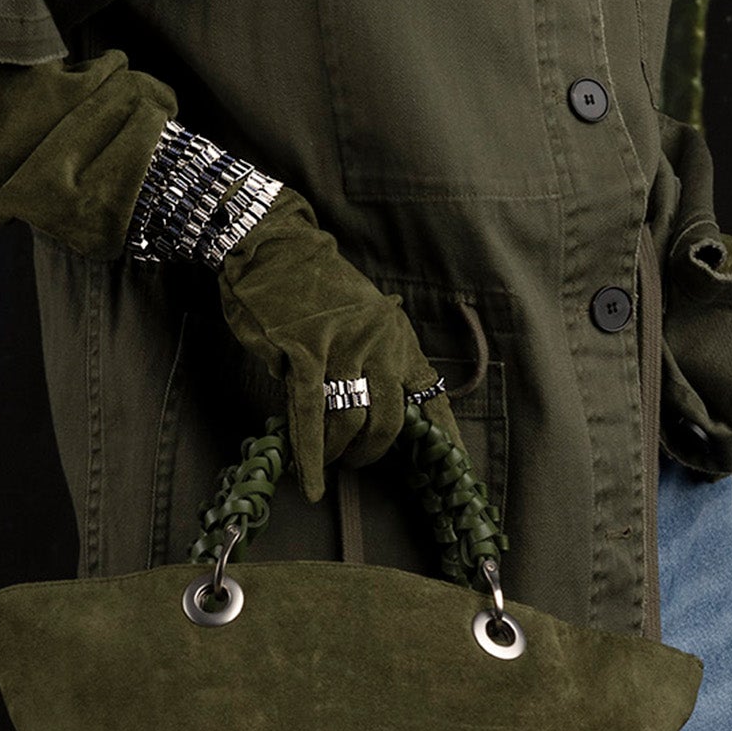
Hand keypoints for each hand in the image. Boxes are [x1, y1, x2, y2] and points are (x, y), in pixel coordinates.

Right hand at [215, 183, 462, 502]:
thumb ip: (374, 359)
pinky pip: (311, 415)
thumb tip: (372, 412)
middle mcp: (379, 342)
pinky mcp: (305, 353)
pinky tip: (310, 481)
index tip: (457, 468)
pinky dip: (310, 454)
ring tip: (326, 460)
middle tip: (356, 463)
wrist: (274, 249)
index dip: (445, 436)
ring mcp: (343, 347)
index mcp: (397, 337)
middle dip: (373, 452)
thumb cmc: (314, 290)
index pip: (430, 394)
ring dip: (337, 451)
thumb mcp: (362, 319)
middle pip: (390, 419)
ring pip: (349, 420)